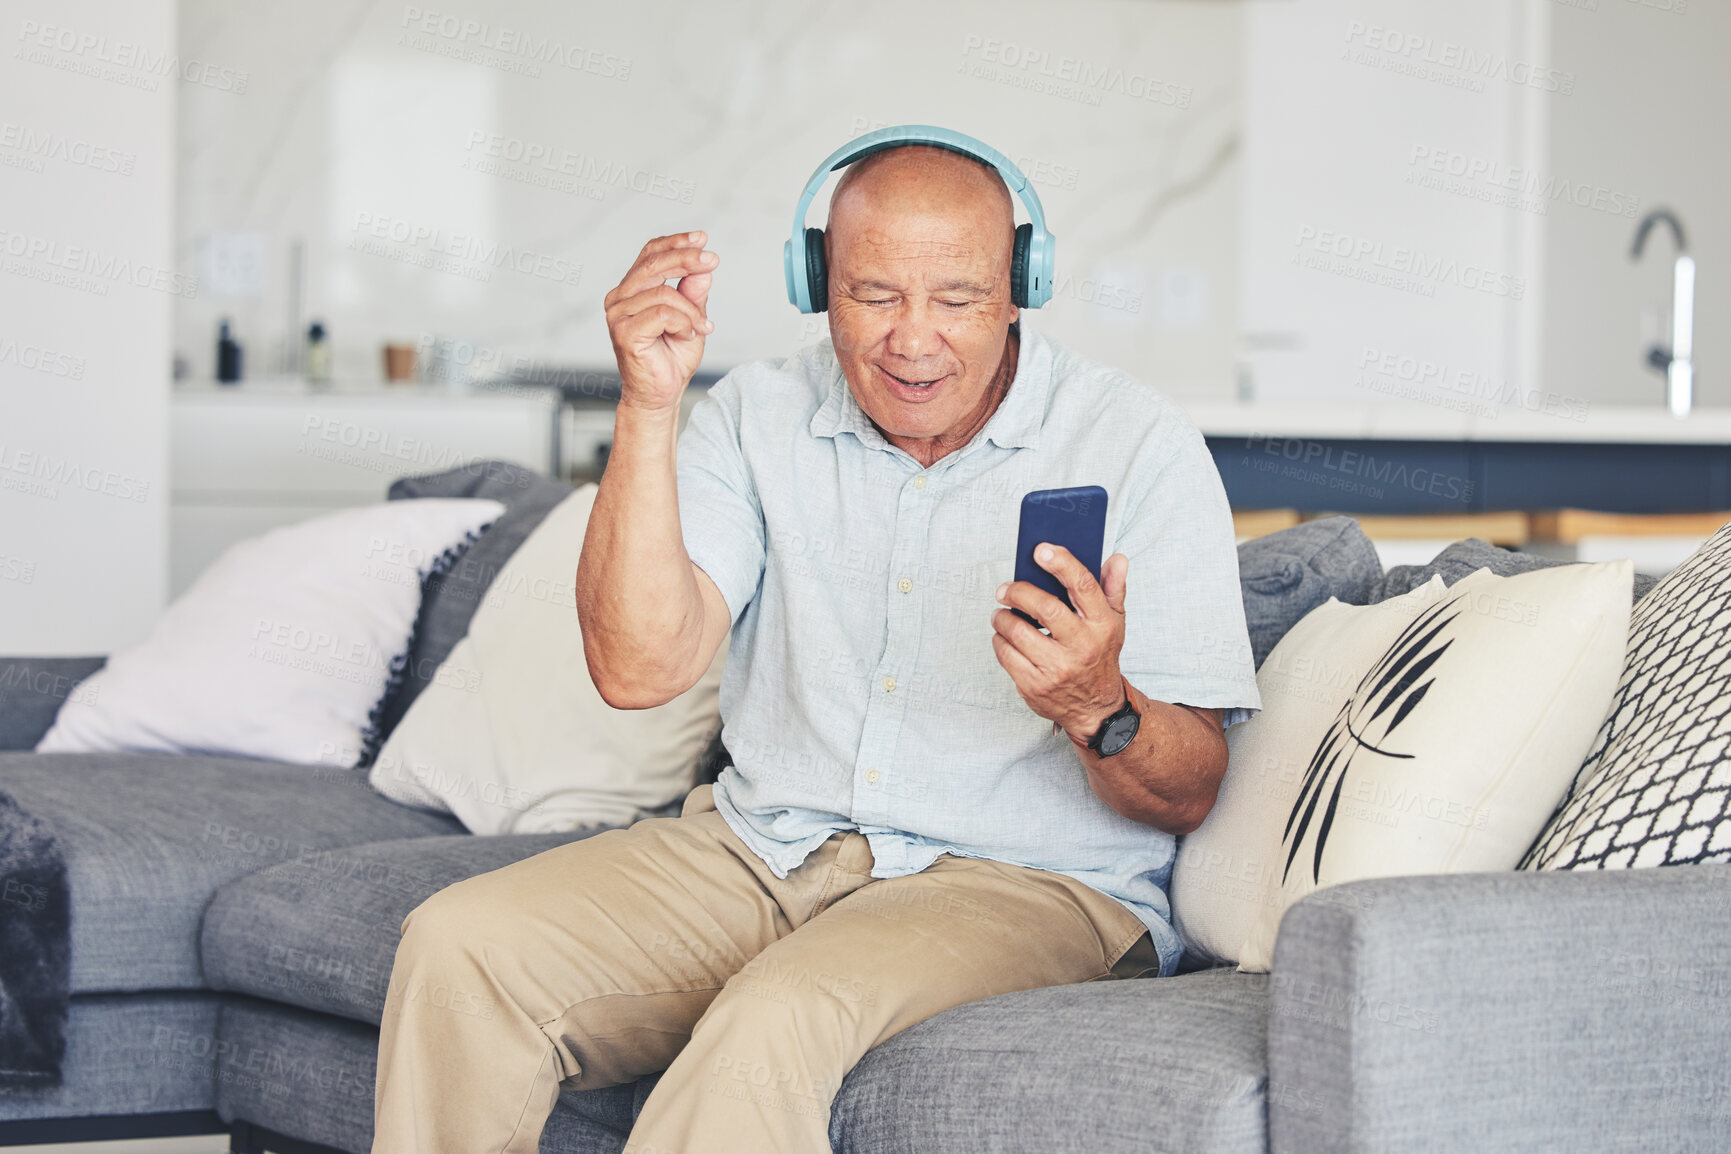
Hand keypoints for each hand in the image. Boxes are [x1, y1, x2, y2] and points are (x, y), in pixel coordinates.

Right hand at [604, 231, 718, 412]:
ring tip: (703, 328)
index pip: (650, 254)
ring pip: (662, 293)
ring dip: (691, 309)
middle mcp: (619, 298)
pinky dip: (684, 323)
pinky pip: (662, 314)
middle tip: (712, 260)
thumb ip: (693, 293)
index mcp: (631, 289)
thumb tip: (704, 268)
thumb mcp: (691, 318)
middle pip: (653, 265)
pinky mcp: (624, 333)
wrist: (661, 394)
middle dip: (686, 259)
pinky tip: (689, 335)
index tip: (702, 239)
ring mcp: (618, 315)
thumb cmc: (672, 358)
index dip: (675, 243)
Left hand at [991, 544, 1129, 743]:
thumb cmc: (1101, 657)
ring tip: (1001, 612)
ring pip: (1018, 632)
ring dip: (1003, 617)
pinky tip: (1004, 636)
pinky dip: (1000, 641)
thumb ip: (1113, 588)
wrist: (1096, 708)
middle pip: (1044, 608)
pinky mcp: (1036, 686)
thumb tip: (1117, 559)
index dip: (1061, 563)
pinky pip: (1006, 655)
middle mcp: (1082, 646)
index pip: (1083, 586)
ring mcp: (1058, 668)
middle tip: (1005, 589)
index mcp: (1102, 625)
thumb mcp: (1115, 623)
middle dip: (1018, 592)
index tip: (1041, 550)